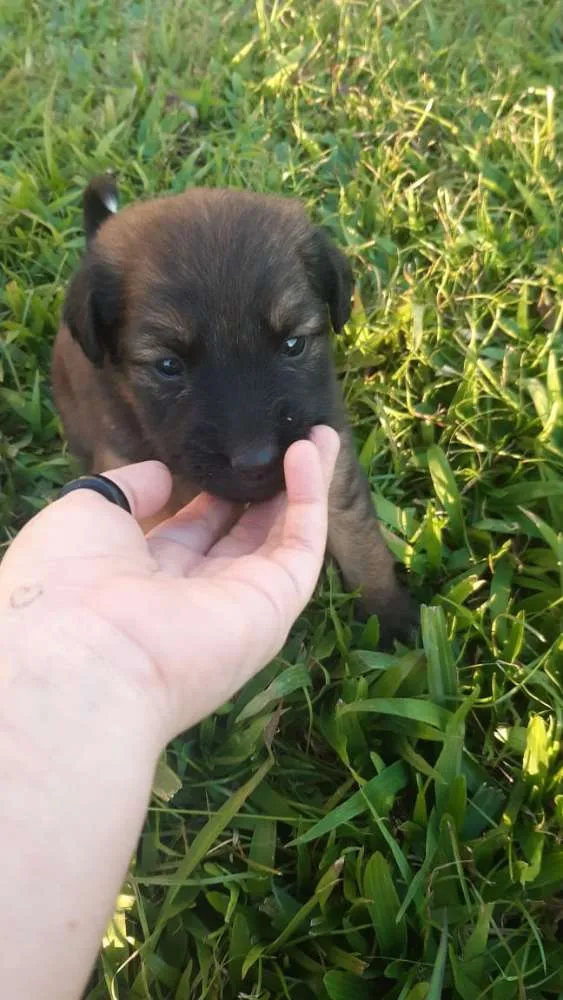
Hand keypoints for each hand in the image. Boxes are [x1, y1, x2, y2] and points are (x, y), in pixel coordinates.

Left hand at [0, 427, 338, 740]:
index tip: (232, 452)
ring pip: (283, 534)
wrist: (82, 651)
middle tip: (291, 434)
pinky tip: (307, 453)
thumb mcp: (87, 514)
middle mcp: (197, 593)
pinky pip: (301, 545)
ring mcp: (240, 603)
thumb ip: (129, 490)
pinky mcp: (274, 606)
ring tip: (320, 432)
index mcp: (147, 576)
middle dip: (269, 484)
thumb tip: (164, 476)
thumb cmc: (67, 581)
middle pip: (246, 530)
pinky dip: (309, 499)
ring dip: (304, 483)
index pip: (193, 527)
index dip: (216, 489)